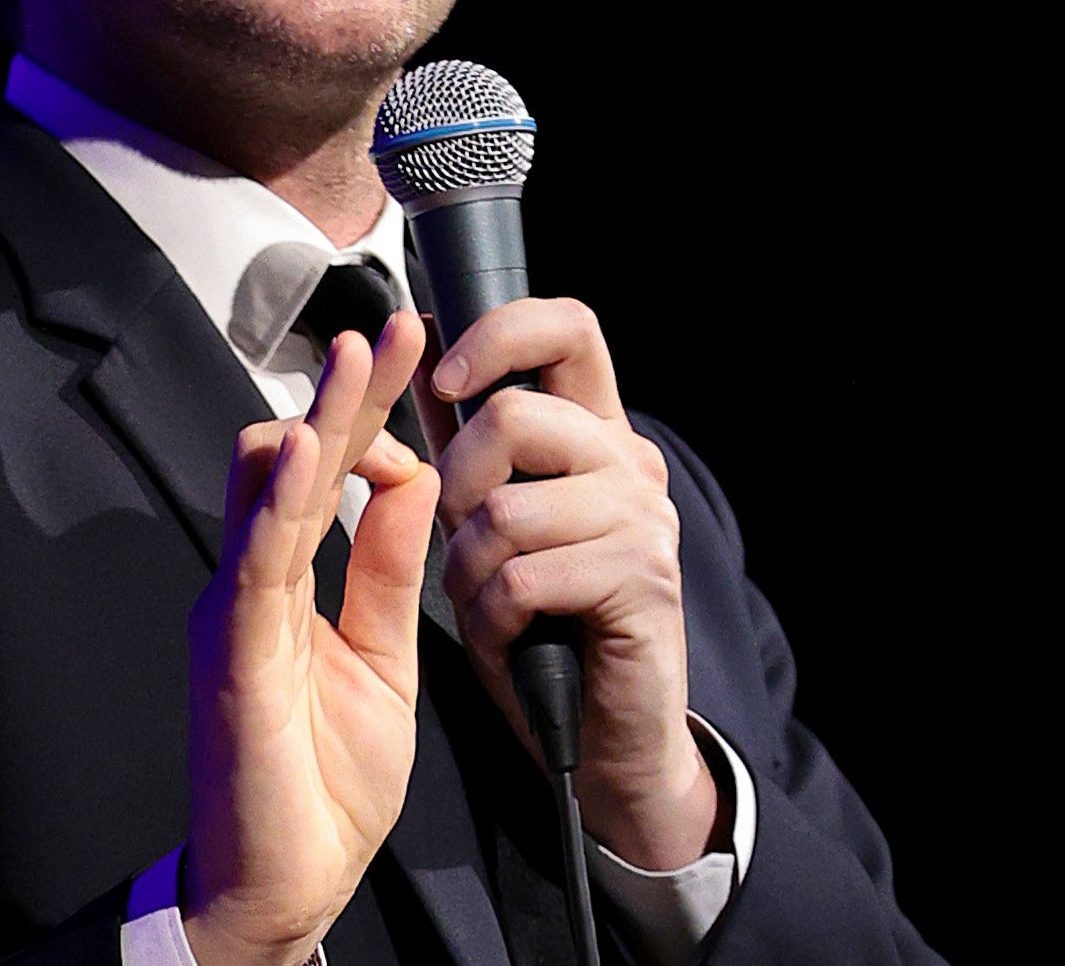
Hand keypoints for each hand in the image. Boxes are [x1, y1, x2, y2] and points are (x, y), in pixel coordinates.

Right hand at [182, 310, 441, 965]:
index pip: (326, 475)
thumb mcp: (383, 661)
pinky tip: (306, 450)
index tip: (411, 349)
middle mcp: (251, 585)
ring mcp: (236, 614)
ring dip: (313, 421)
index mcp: (287, 585)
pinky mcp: (233, 653)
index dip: (365, 412)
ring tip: (354, 358)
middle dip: (342, 391)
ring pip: (268, 494)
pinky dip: (279, 501)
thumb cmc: (321, 782)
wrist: (284, 888)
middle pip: (290, 462)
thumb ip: (389, 574)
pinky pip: (256, 564)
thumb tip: (415, 481)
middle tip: (389, 323)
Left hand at [410, 298, 720, 872]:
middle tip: (468, 542)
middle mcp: (630, 461)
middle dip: (456, 487)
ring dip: (470, 569)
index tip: (446, 377)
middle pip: (512, 416)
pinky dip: (496, 616)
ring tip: (495, 604)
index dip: (498, 334)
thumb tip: (420, 354)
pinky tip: (516, 636)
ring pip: (505, 507)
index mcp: (594, 432)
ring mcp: (644, 518)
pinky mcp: (644, 580)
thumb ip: (467, 444)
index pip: (566, 326)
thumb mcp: (493, 521)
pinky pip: (524, 575)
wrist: (605, 737)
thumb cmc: (542, 625)